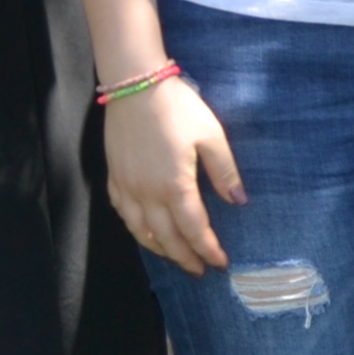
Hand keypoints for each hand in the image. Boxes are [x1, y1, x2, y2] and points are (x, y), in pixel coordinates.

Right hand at [102, 71, 246, 276]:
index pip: (194, 230)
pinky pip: (123, 215)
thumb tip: (239, 202)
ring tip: (176, 258)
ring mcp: (126, 187)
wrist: (134, 83)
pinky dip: (136, 231)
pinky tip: (145, 233)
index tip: (220, 263)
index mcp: (174, 186)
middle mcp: (147, 194)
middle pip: (166, 239)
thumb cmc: (177, 107)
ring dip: (160, 250)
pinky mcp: (114, 177)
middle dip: (185, 258)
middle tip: (200, 271)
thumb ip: (224, 171)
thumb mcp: (211, 135)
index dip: (208, 250)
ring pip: (141, 232)